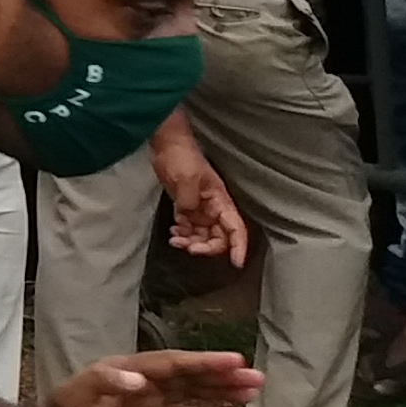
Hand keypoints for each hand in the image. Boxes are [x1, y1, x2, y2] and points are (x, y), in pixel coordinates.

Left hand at [25, 348, 258, 406]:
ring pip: (190, 396)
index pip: (171, 364)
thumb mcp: (72, 402)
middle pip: (187, 377)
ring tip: (253, 393)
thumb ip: (102, 384)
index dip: (203, 363)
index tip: (235, 361)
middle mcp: (139, 385)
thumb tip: (139, 379)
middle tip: (258, 378)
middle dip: (221, 377)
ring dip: (220, 394)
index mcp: (123, 372)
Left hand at [153, 131, 249, 267]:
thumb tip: (189, 219)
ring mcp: (200, 208)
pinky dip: (183, 234)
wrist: (166, 143)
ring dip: (192, 242)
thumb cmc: (181, 157)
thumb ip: (190, 202)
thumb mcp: (186, 178)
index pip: (236, 228)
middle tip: (189, 248)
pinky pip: (189, 228)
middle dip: (207, 247)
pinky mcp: (186, 206)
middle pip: (219, 237)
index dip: (239, 247)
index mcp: (221, 201)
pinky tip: (174, 232)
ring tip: (175, 240)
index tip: (236, 263)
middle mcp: (214, 208)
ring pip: (203, 235)